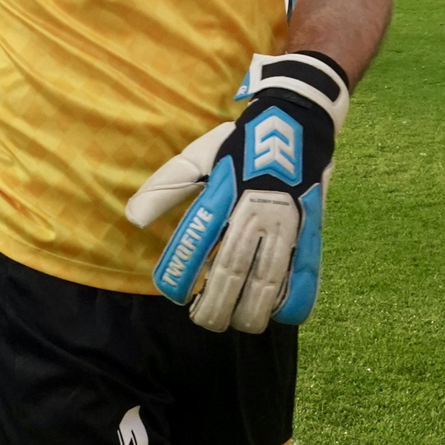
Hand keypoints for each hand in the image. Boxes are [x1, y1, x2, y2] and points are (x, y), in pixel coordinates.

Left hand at [126, 51, 348, 332]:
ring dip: (251, 308)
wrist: (296, 120)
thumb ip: (166, 187)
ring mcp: (286, 222)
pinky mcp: (311, 228)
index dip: (182, 270)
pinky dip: (294, 298)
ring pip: (269, 277)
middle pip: (233, 267)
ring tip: (236, 324)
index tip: (172, 292)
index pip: (197, 238)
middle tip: (202, 319)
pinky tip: (278, 314)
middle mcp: (254, 209)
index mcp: (223, 190)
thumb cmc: (239, 143)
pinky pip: (306, 271)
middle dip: (216, 302)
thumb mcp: (198, 156)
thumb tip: (133, 219)